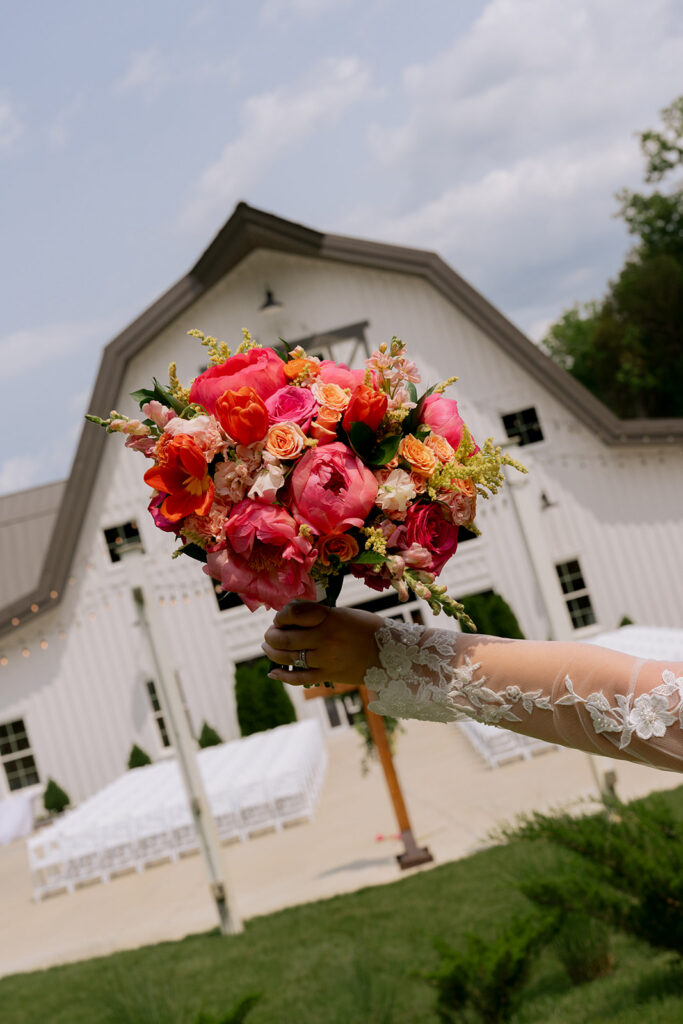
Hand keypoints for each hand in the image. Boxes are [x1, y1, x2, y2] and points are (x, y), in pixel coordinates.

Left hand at [262, 602, 383, 686]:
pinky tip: (273, 672)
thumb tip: (289, 618)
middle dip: (271, 636)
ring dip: (273, 653)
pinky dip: (283, 675)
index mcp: (330, 617)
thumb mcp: (343, 614)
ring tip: (268, 648)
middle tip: (269, 634)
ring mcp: (326, 659)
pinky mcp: (328, 675)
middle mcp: (326, 638)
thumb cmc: (367, 629)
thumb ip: (318, 616)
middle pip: (285, 638)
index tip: (280, 618)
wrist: (391, 655)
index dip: (280, 616)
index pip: (293, 614)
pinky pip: (299, 678)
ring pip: (288, 657)